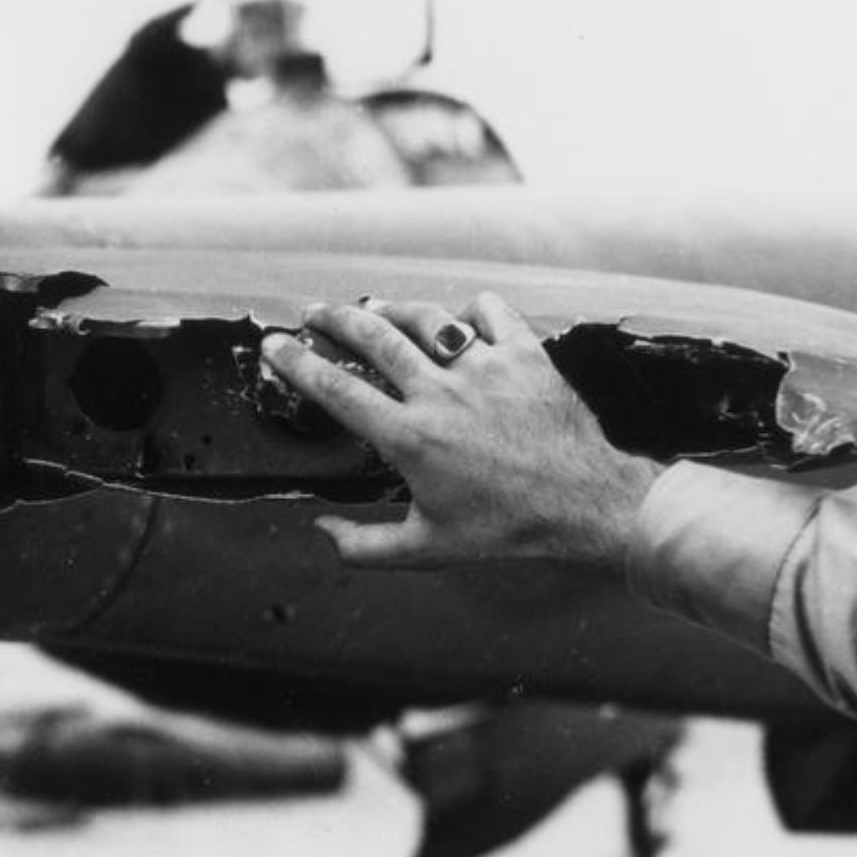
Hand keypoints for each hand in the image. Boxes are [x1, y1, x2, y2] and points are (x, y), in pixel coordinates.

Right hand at [259, 293, 663, 572]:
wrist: (581, 503)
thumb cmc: (506, 528)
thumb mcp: (426, 548)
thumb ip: (363, 547)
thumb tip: (322, 532)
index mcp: (409, 437)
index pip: (336, 389)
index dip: (296, 363)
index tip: (275, 345)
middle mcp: (441, 393)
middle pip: (373, 336)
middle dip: (335, 318)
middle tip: (315, 312)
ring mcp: (484, 368)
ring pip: (426, 317)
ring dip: (393, 308)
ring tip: (375, 308)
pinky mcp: (524, 355)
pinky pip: (489, 312)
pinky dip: (468, 310)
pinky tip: (458, 321)